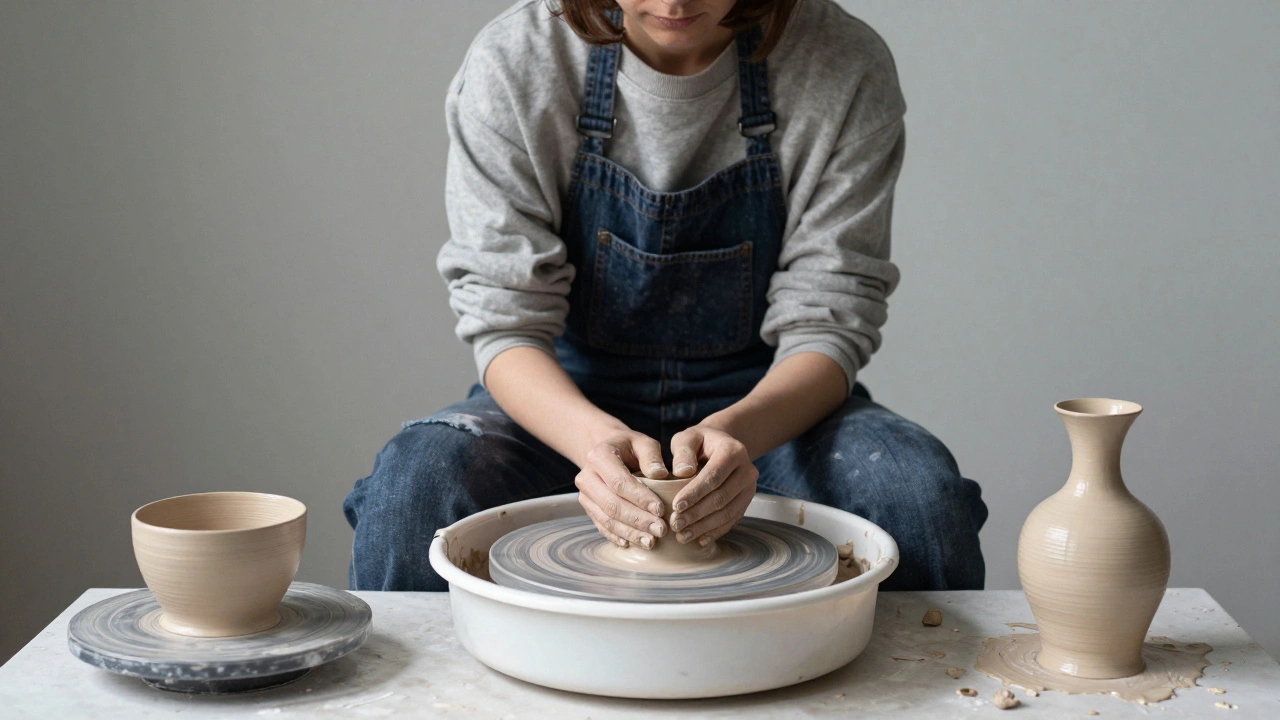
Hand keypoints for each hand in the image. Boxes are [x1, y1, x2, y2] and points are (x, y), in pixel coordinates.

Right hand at [574, 428, 670, 548]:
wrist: (607, 451)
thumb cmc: (629, 447)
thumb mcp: (642, 442)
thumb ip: (652, 456)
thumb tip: (660, 474)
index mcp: (599, 456)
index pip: (619, 482)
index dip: (640, 498)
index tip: (660, 510)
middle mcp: (587, 476)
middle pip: (612, 504)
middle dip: (637, 520)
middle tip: (660, 530)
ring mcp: (585, 494)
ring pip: (606, 519)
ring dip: (629, 532)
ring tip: (651, 541)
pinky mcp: (588, 508)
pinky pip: (601, 526)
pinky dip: (617, 536)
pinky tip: (632, 543)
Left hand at [668, 425, 757, 545]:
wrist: (720, 445)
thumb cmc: (699, 442)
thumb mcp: (688, 438)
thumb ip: (682, 451)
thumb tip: (682, 472)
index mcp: (733, 451)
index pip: (713, 476)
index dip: (694, 493)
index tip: (675, 506)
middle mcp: (747, 470)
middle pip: (721, 497)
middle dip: (697, 514)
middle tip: (676, 525)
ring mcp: (750, 487)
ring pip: (728, 512)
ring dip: (704, 527)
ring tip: (683, 536)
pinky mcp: (747, 500)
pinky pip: (733, 519)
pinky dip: (716, 531)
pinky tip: (700, 539)